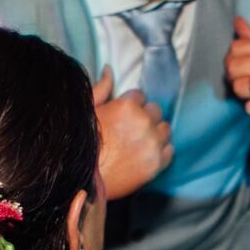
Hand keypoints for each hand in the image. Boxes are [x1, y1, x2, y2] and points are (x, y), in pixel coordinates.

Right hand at [93, 67, 173, 198]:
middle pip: (155, 111)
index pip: (140, 96)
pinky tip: (145, 154)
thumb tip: (109, 69)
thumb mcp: (87, 111)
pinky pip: (170, 150)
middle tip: (130, 130)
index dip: (130, 106)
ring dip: (155, 133)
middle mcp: (144, 122)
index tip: (122, 116)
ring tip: (139, 142)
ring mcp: (153, 143)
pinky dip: (160, 151)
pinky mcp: (157, 164)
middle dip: (145, 117)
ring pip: (165, 129)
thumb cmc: (80, 144)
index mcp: (127, 105)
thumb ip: (101, 88)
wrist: (82, 179)